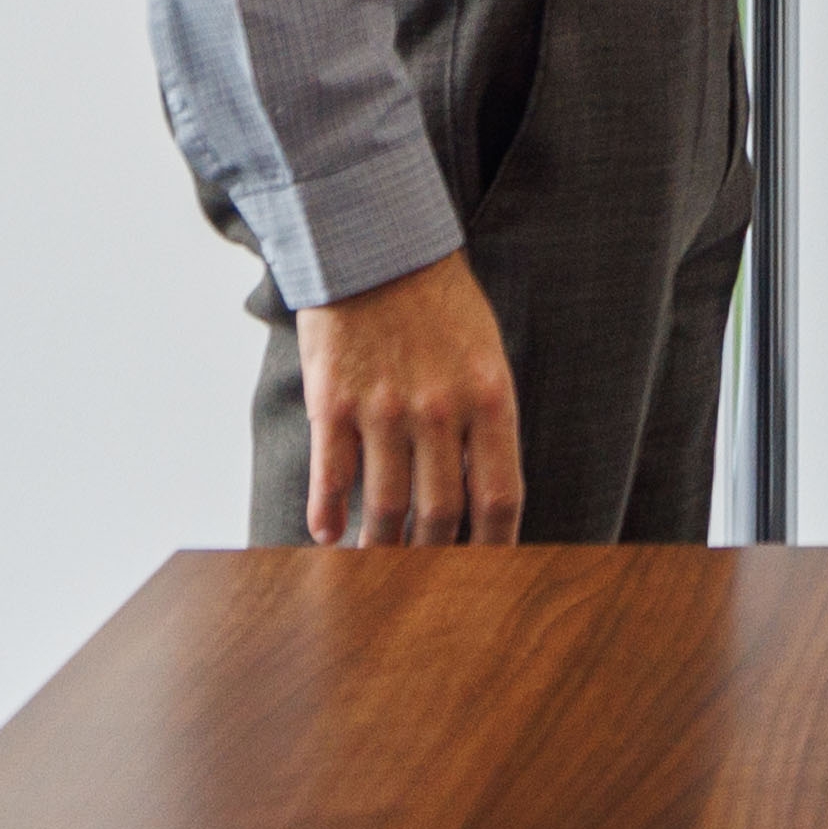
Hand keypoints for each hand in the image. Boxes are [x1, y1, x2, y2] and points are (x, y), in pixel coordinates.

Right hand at [295, 245, 523, 548]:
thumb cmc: (437, 301)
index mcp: (490, 398)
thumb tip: (481, 489)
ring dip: (380, 547)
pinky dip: (328, 513)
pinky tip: (327, 535)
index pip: (500, 495)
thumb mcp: (484, 353)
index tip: (485, 572)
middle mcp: (440, 410)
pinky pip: (332, 475)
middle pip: (442, 513)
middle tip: (425, 584)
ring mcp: (384, 408)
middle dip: (435, 557)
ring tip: (375, 567)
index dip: (494, 545)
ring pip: (386, 505)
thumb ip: (485, 418)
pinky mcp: (333, 401)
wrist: (375, 244)